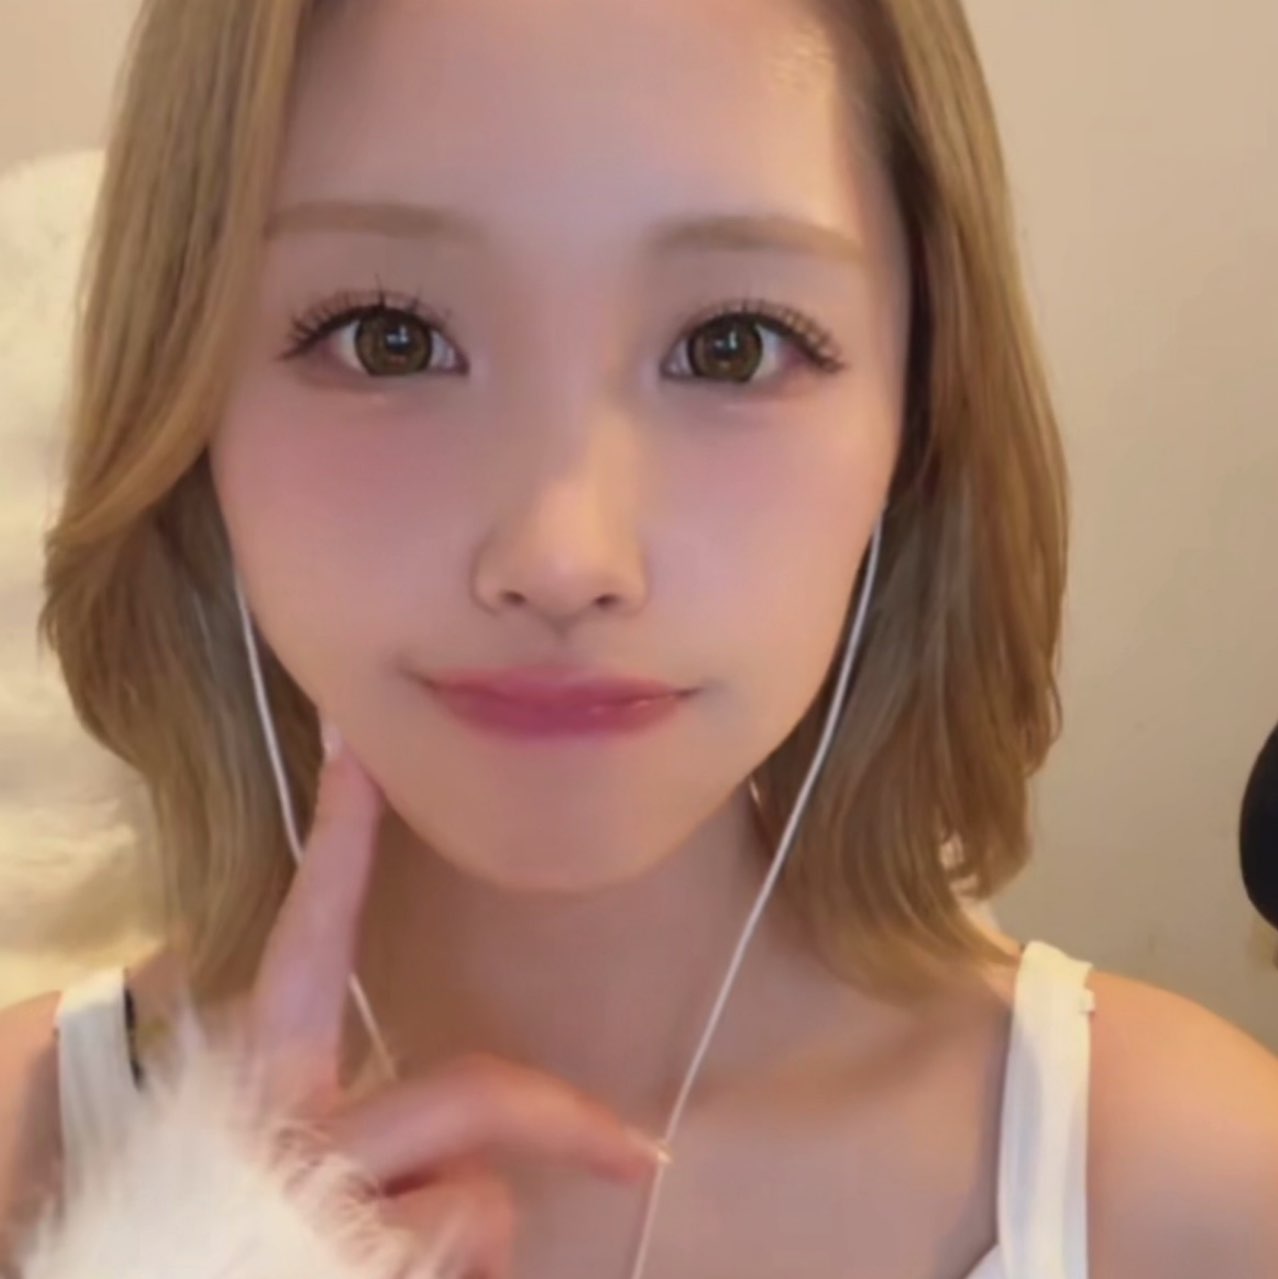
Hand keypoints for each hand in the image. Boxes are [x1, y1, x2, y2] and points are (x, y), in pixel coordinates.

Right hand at [211, 723, 665, 1277]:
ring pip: (474, 1203)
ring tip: (399, 1272)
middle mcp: (287, 1138)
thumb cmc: (206, 1240)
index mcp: (252, 1089)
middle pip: (471, 1096)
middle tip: (642, 1154)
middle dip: (560, 1119)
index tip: (364, 746)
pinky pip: (458, 1252)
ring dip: (463, 1243)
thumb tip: (446, 1148)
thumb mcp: (250, 1164)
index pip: (307, 940)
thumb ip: (332, 1118)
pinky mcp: (357, 1268)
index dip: (342, 840)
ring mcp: (326, 1208)